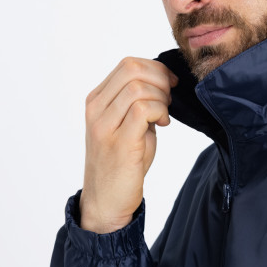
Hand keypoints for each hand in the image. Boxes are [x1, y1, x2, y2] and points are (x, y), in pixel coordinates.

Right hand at [80, 57, 177, 232]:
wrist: (106, 201)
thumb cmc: (121, 163)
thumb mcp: (127, 125)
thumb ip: (138, 102)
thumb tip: (163, 81)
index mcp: (96, 101)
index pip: (127, 65)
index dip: (156, 68)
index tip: (170, 84)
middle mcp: (96, 110)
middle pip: (132, 69)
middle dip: (160, 78)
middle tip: (170, 98)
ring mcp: (104, 125)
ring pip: (138, 88)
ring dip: (161, 97)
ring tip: (164, 116)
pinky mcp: (119, 142)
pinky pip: (144, 109)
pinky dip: (160, 111)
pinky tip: (163, 125)